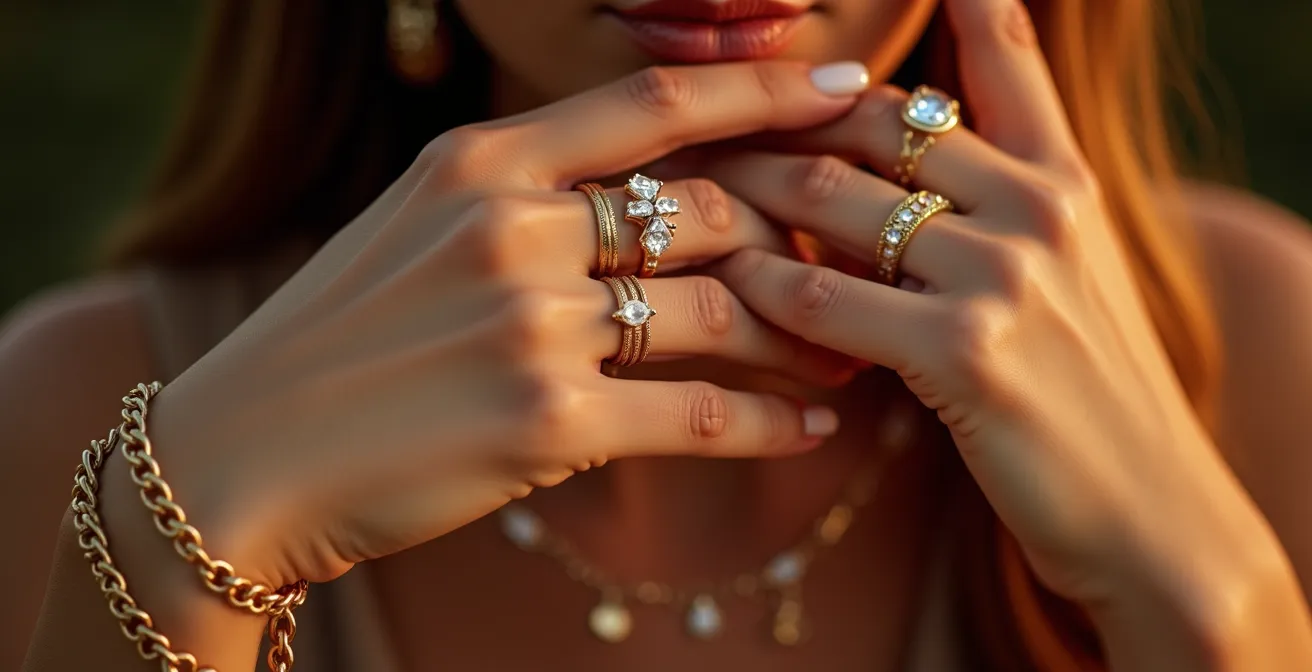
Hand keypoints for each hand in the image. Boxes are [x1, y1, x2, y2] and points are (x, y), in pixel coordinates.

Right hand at [144, 61, 865, 587]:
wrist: (241, 456)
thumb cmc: (335, 342)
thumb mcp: (412, 228)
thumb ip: (520, 195)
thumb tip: (639, 192)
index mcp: (478, 163)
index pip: (652, 106)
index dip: (762, 92)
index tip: (845, 84)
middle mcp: (510, 225)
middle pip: (706, 209)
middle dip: (795, 242)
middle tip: (851, 270)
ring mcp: (529, 321)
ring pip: (718, 310)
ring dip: (798, 339)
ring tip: (844, 361)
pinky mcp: (546, 421)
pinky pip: (698, 411)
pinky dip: (767, 422)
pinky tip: (807, 430)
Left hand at [705, 0, 1283, 615]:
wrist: (1149, 511)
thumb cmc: (1089, 393)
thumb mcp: (1072, 273)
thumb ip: (1006, 197)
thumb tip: (912, 139)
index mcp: (1064, 178)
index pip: (993, 61)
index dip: (936, 19)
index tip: (852, 18)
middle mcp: (1037, 206)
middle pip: (869, 124)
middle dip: (775, 124)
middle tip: (704, 135)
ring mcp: (1001, 274)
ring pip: (828, 196)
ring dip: (747, 195)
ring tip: (695, 204)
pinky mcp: (961, 351)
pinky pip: (817, 294)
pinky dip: (758, 288)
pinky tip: (728, 290)